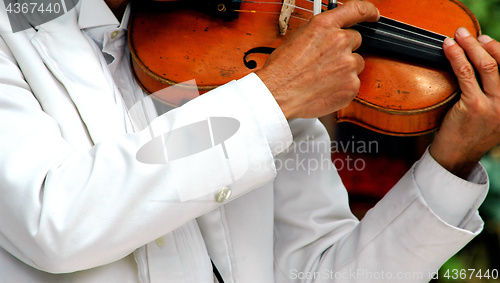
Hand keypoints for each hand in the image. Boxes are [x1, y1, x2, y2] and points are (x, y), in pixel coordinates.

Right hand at [255, 0, 379, 119]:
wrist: (278, 94)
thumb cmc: (282, 70)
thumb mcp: (297, 39)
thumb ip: (320, 34)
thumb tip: (329, 36)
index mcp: (325, 26)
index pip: (356, 9)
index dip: (368, 11)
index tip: (373, 14)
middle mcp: (339, 41)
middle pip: (356, 40)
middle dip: (344, 49)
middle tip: (327, 61)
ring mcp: (348, 64)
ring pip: (356, 63)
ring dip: (344, 69)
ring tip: (323, 78)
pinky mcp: (351, 85)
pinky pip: (353, 83)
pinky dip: (343, 87)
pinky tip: (325, 89)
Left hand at [430, 28, 499, 178]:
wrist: (455, 158)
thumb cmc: (467, 133)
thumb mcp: (488, 113)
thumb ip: (491, 93)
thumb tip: (481, 63)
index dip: (498, 50)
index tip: (485, 40)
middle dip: (484, 44)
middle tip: (467, 33)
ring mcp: (494, 106)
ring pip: (486, 66)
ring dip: (470, 46)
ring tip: (458, 35)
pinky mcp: (474, 107)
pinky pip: (466, 74)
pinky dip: (457, 56)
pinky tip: (449, 48)